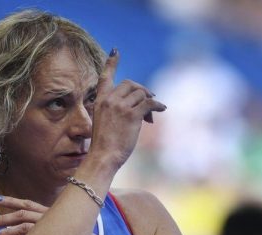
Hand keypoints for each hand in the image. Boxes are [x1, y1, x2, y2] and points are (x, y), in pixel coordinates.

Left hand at [0, 195, 114, 234]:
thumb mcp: (60, 231)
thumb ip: (45, 229)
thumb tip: (28, 234)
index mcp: (50, 213)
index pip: (28, 203)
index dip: (12, 200)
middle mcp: (50, 219)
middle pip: (23, 213)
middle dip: (3, 216)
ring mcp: (52, 231)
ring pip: (25, 227)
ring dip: (7, 231)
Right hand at [89, 49, 166, 167]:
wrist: (103, 157)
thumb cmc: (104, 146)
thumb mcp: (103, 123)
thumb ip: (116, 111)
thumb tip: (141, 108)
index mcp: (99, 101)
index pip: (105, 77)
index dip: (111, 63)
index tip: (115, 51)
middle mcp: (109, 100)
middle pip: (130, 84)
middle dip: (141, 90)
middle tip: (148, 101)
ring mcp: (120, 107)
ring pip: (141, 94)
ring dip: (148, 103)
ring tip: (148, 119)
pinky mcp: (132, 115)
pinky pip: (149, 103)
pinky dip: (158, 105)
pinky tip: (162, 109)